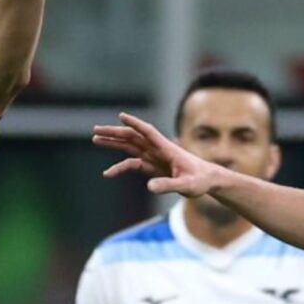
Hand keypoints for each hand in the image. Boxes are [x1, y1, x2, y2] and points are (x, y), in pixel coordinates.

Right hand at [95, 112, 236, 198]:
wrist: (208, 180)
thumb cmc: (200, 181)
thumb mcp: (186, 186)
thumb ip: (168, 185)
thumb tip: (149, 187)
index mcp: (167, 149)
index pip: (148, 132)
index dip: (135, 124)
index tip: (121, 116)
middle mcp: (158, 149)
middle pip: (133, 137)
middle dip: (114, 133)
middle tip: (95, 130)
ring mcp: (154, 156)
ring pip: (130, 146)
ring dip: (113, 142)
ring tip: (95, 138)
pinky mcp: (152, 166)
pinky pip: (132, 163)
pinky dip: (119, 167)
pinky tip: (107, 173)